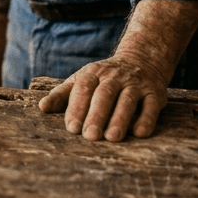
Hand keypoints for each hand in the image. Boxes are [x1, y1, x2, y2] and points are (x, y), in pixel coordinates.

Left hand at [37, 53, 170, 141]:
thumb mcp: (82, 79)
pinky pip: (151, 105)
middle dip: (96, 115)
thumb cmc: (104, 78)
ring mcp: (136, 84)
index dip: (77, 108)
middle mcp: (115, 77)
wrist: (142, 59)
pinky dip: (146, 119)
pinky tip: (139, 133)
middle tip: (90, 136)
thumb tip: (42, 107)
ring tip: (112, 138)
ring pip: (127, 100)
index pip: (83, 89)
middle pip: (104, 95)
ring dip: (120, 119)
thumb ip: (62, 94)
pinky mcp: (155, 93)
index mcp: (93, 73)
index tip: (72, 128)